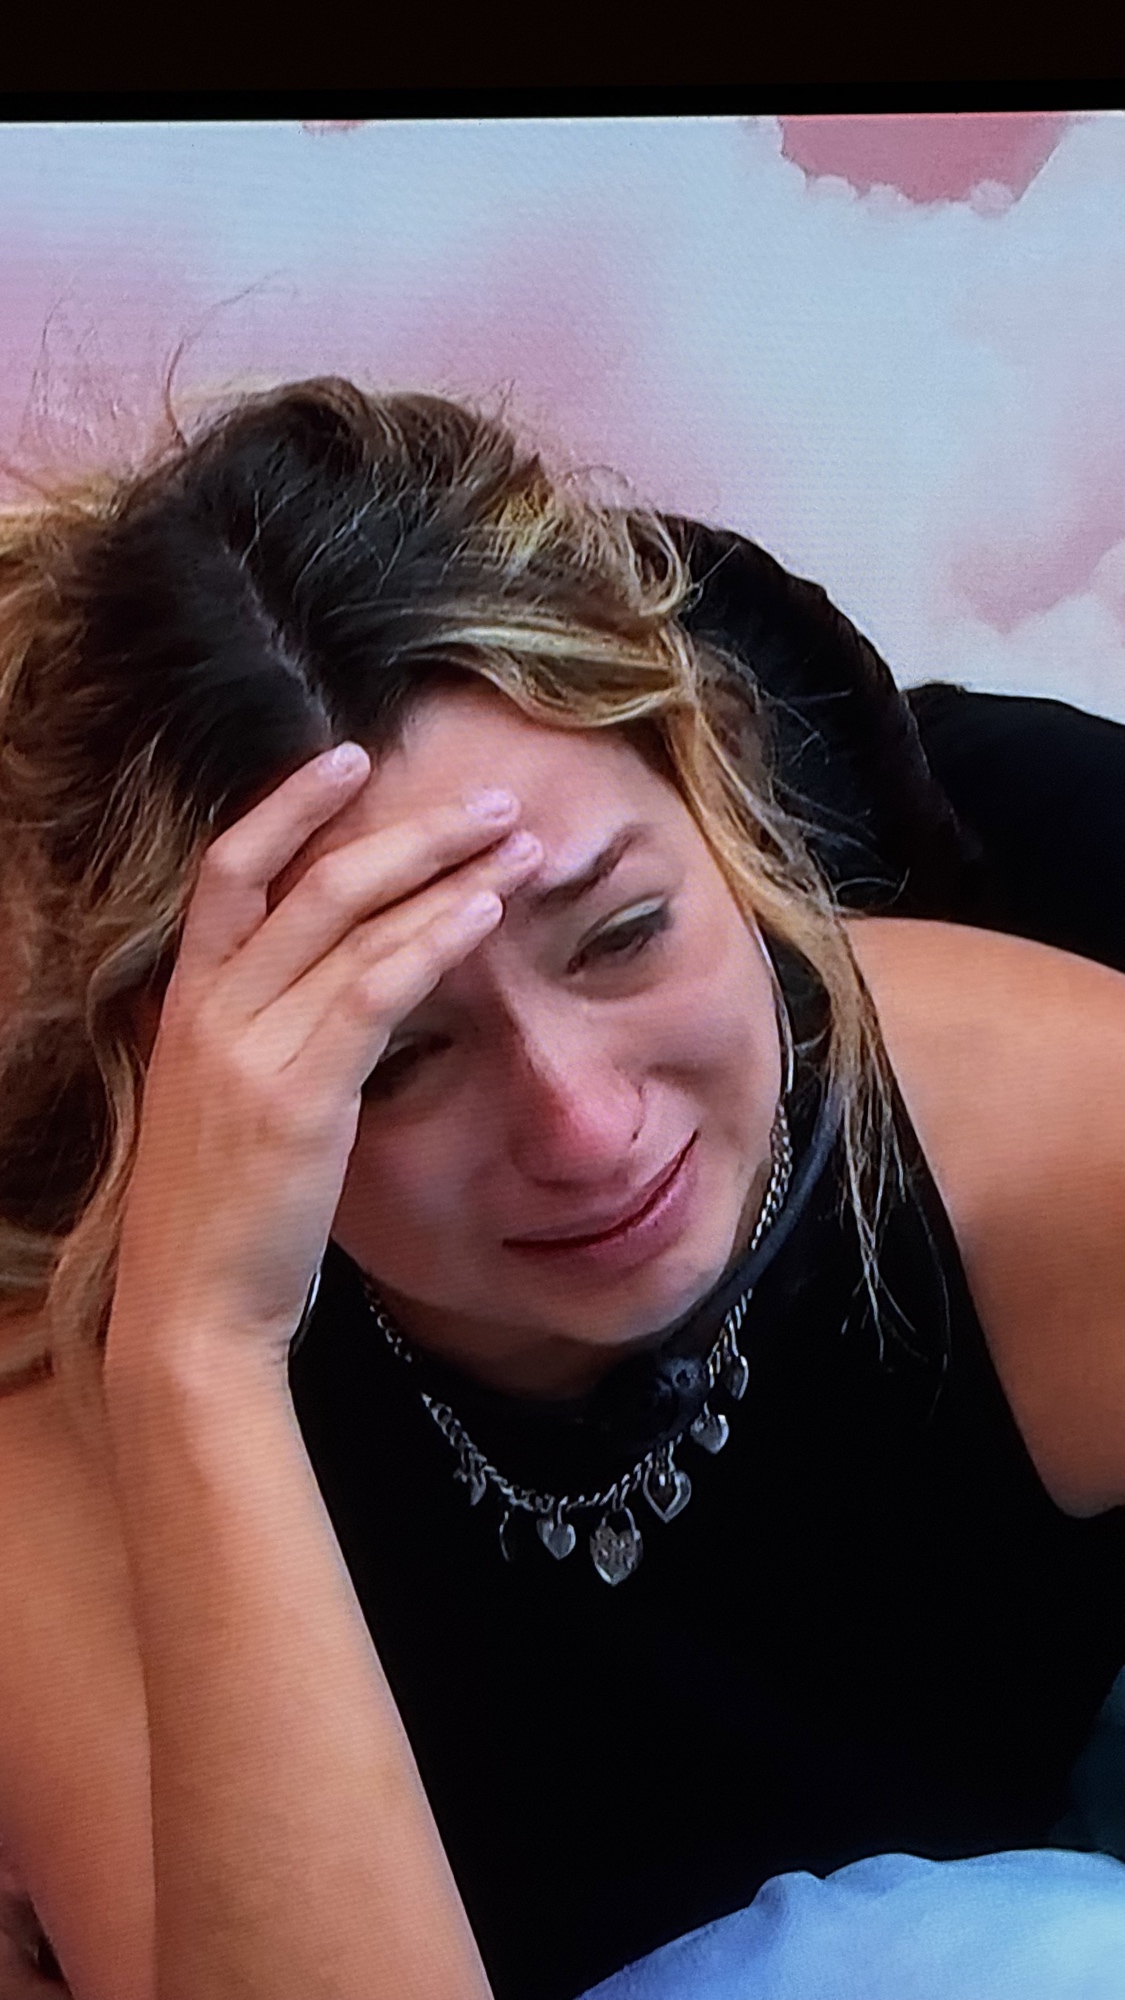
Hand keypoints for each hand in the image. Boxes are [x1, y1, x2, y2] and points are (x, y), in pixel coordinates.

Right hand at [109, 744, 540, 1363]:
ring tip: (517, 840)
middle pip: (313, 878)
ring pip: (351, 919)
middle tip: (491, 800)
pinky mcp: (298, 1091)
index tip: (351, 757)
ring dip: (444, 870)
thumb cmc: (217, 1219)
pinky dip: (437, 939)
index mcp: (184, 1005)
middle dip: (408, 829)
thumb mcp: (219, 1107)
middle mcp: (209, 1009)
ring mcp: (250, 1047)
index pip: (229, 870)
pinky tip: (488, 911)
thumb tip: (327, 991)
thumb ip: (258, 1038)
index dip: (289, 804)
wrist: (189, 1308)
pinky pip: (377, 987)